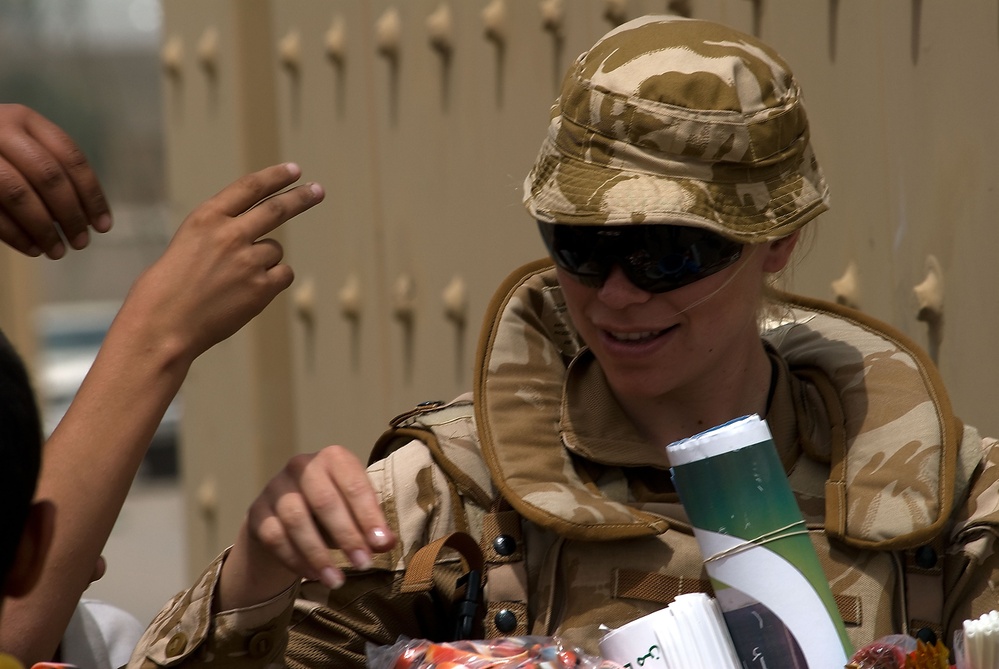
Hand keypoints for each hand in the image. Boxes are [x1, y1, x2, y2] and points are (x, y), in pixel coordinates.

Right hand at [0, 104, 111, 257]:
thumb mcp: (24, 146)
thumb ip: (52, 170)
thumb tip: (89, 217)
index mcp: (25, 119)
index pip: (70, 157)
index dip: (91, 194)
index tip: (103, 226)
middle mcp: (0, 128)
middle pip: (48, 175)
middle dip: (70, 214)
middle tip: (82, 243)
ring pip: (19, 194)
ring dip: (43, 229)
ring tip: (58, 251)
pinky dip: (15, 234)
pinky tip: (32, 249)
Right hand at [117, 162, 323, 365]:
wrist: (163, 324)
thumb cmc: (168, 289)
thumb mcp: (188, 243)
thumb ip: (220, 232)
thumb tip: (259, 233)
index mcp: (206, 217)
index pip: (249, 187)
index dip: (275, 177)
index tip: (294, 170)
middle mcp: (229, 233)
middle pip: (276, 208)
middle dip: (301, 197)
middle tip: (318, 190)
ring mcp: (247, 260)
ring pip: (274, 250)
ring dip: (263, 261)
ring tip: (232, 282)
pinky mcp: (261, 287)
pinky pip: (283, 274)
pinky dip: (273, 281)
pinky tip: (247, 293)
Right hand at [220, 445, 396, 607]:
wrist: (284, 516)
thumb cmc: (331, 511)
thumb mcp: (355, 513)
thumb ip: (372, 526)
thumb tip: (386, 542)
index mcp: (333, 458)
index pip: (354, 484)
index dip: (369, 515)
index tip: (381, 544)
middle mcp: (302, 466)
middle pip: (324, 501)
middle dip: (346, 535)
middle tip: (363, 564)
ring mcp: (275, 486)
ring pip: (296, 519)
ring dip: (318, 553)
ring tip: (336, 579)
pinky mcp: (257, 511)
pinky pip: (275, 537)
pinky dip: (296, 559)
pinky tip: (313, 574)